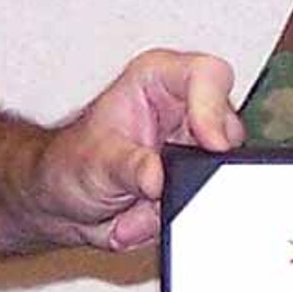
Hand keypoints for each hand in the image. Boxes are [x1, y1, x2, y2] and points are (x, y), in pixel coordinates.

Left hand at [32, 49, 244, 252]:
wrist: (65, 202)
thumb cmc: (72, 163)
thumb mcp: (95, 162)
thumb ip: (128, 167)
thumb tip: (156, 176)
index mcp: (157, 80)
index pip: (207, 75)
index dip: (214, 107)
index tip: (210, 143)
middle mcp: (183, 108)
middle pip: (227, 127)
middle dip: (196, 169)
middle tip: (157, 188)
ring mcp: (194, 146)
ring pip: (218, 174)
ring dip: (177, 199)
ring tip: (136, 202)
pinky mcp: (197, 180)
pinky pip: (203, 204)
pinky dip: (170, 216)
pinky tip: (140, 213)